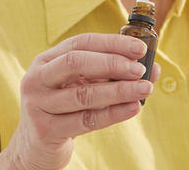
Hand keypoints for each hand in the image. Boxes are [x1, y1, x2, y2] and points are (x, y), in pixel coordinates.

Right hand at [5, 33, 159, 169]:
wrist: (35, 147)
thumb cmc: (64, 109)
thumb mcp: (82, 86)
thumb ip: (112, 75)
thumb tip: (153, 69)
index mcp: (47, 60)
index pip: (81, 42)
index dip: (112, 43)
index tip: (139, 48)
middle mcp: (38, 78)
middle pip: (76, 63)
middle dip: (112, 63)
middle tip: (139, 69)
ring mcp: (38, 104)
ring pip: (84, 94)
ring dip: (119, 90)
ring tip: (144, 89)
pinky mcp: (45, 130)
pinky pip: (85, 120)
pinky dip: (113, 114)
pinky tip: (133, 108)